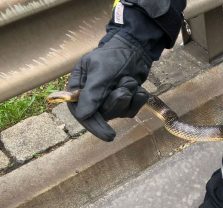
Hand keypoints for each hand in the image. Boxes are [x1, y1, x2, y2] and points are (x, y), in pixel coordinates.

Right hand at [67, 0, 185, 140]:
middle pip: (102, 116)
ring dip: (128, 96)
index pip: (81, 114)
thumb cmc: (113, 56)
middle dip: (116, 103)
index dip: (94, 125)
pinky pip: (132, 110)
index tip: (109, 135)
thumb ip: (92, 93)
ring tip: (128, 79)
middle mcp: (92, 98)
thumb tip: (82, 115)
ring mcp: (109, 102)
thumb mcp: (101, 71)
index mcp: (79, 89)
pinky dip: (137, 98)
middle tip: (124, 89)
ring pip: (119, 113)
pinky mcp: (124, 104)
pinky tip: (137, 86)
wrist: (135, 50)